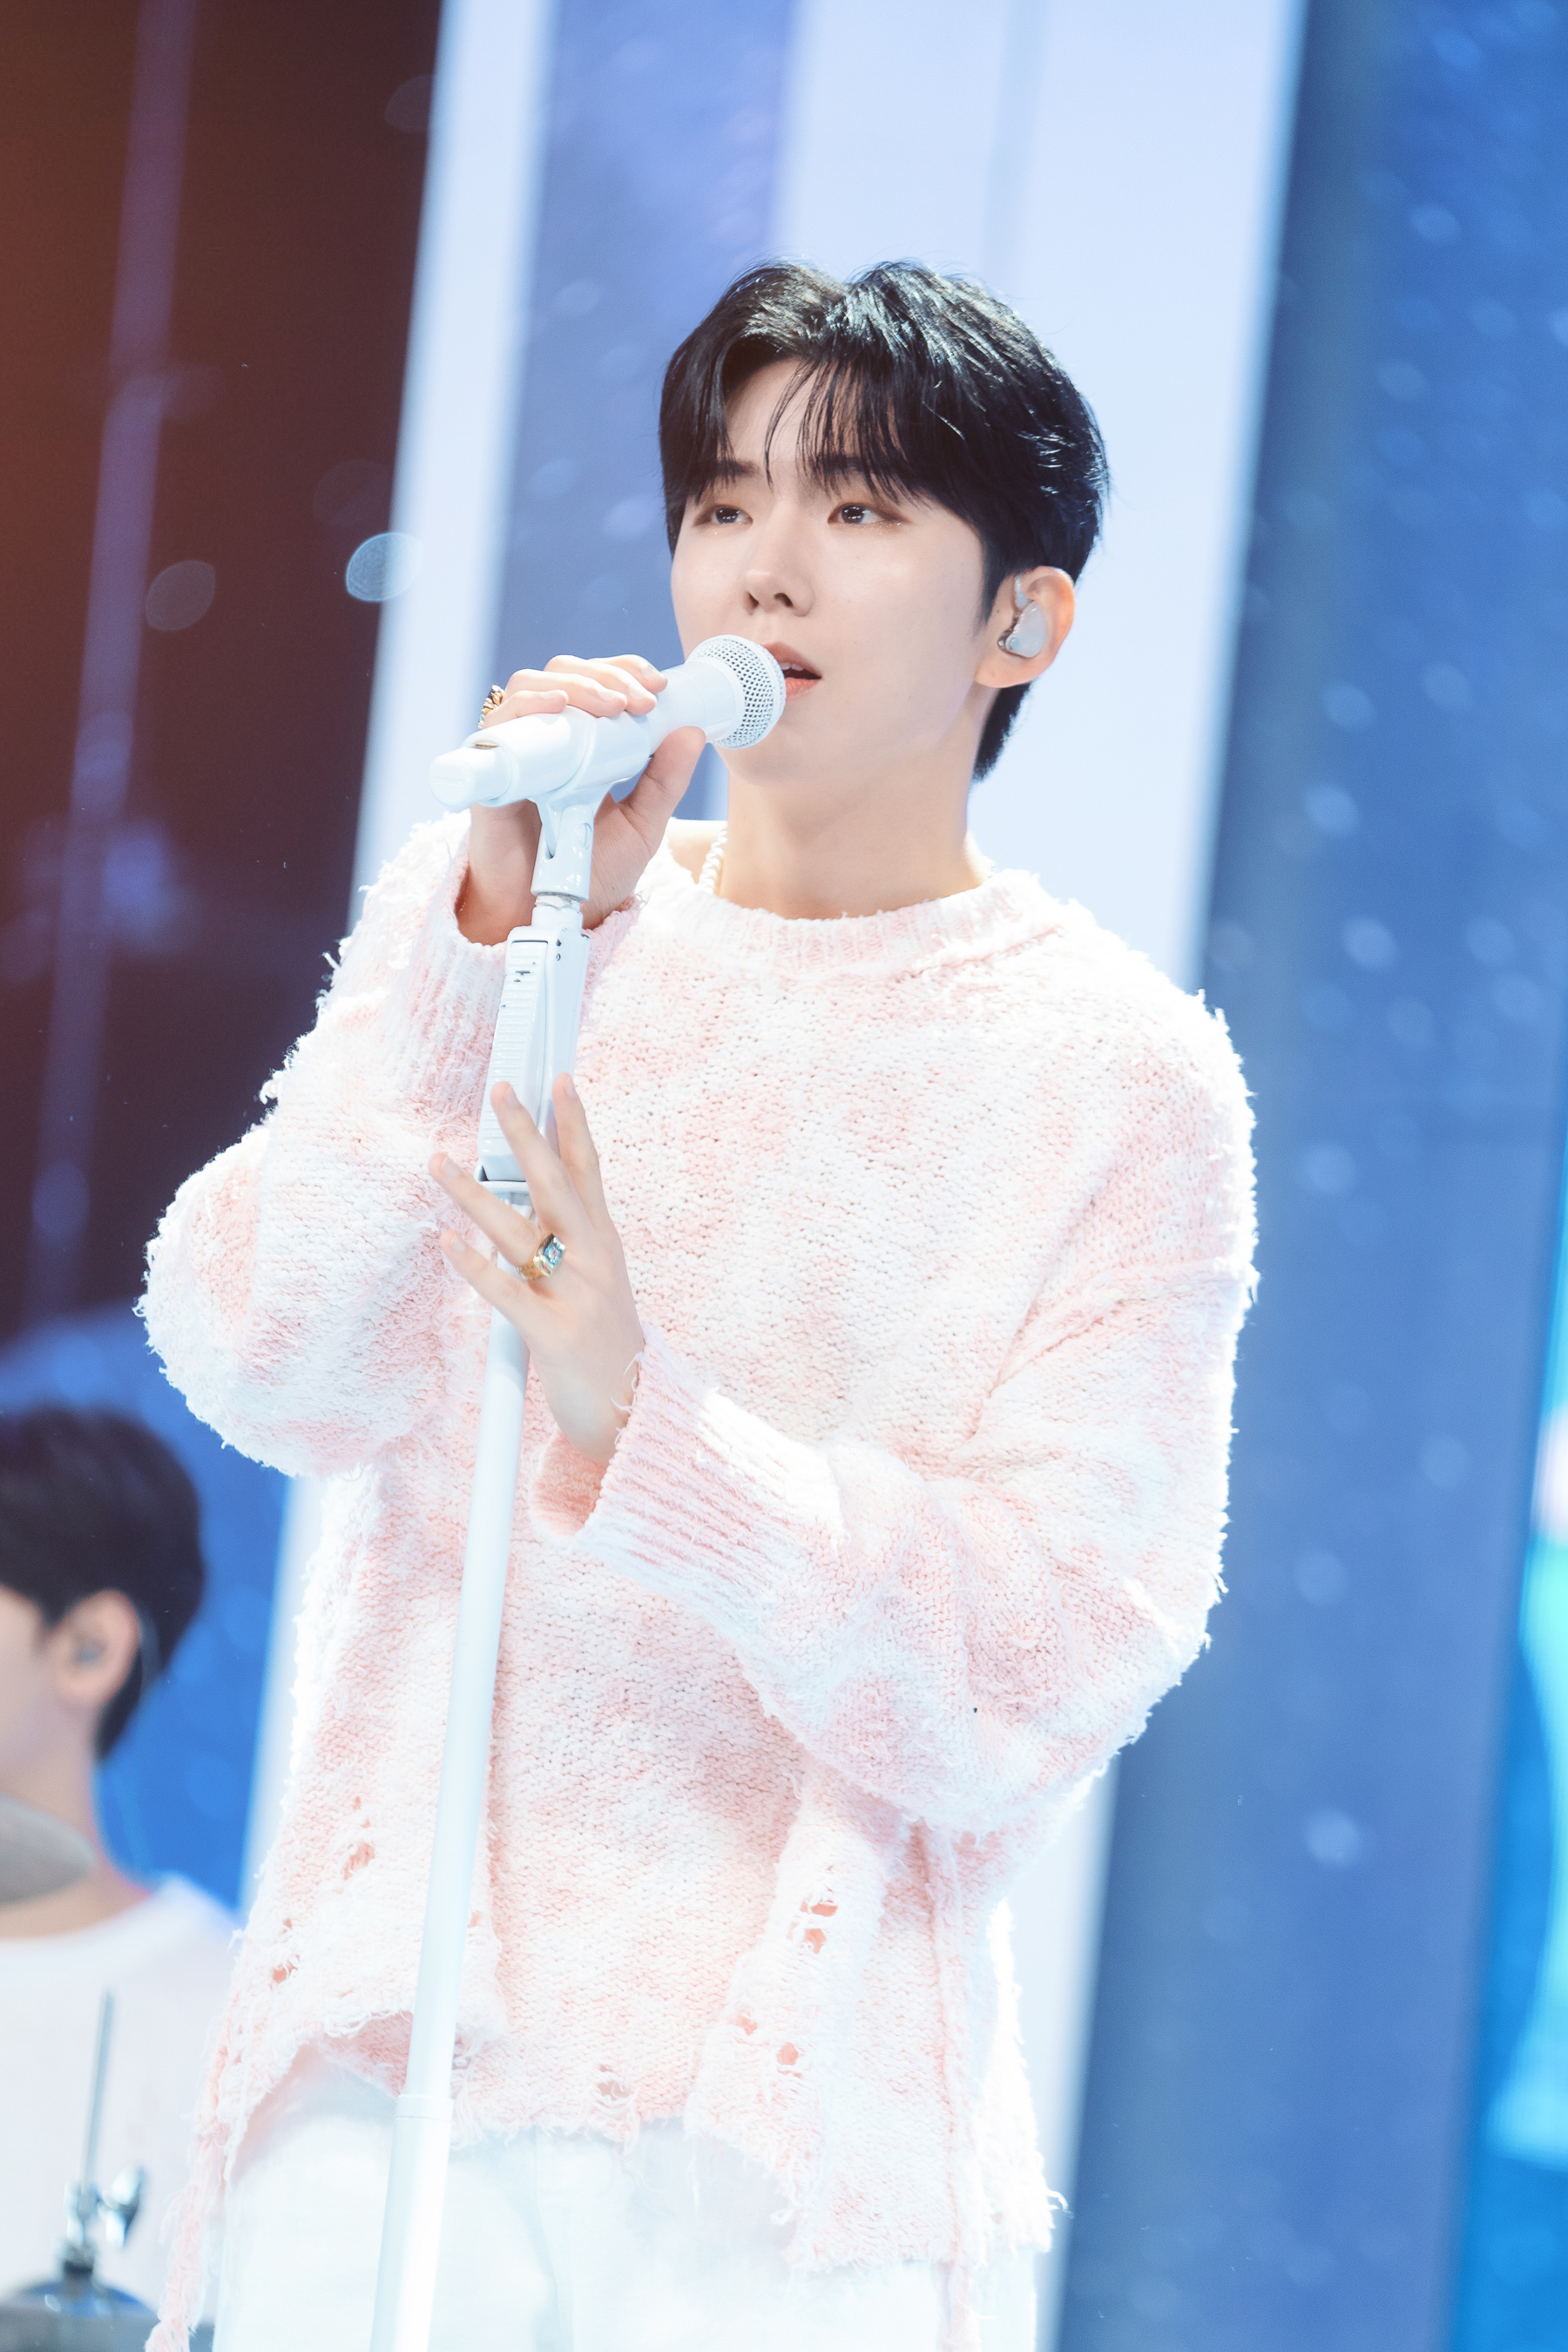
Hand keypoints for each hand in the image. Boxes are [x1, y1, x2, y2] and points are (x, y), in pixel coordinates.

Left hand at [432, 1073, 642, 1466]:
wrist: (634, 1413)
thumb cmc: (608, 1344)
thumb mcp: (600, 1280)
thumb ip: (573, 1238)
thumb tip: (536, 1195)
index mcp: (604, 1244)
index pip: (590, 1169)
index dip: (574, 1122)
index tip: (559, 1079)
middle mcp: (593, 1261)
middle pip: (556, 1184)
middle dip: (527, 1135)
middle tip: (500, 1092)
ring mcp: (574, 1295)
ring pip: (519, 1232)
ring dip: (474, 1194)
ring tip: (440, 1162)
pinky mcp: (551, 1335)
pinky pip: (505, 1293)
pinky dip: (473, 1266)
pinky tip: (446, 1241)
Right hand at [459, 653, 704, 941]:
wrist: (551, 922)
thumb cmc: (589, 876)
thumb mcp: (642, 827)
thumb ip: (665, 782)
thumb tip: (692, 732)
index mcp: (580, 745)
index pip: (595, 684)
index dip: (623, 671)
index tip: (658, 686)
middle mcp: (546, 741)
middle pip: (563, 675)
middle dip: (606, 675)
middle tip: (641, 699)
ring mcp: (515, 754)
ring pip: (530, 687)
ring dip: (576, 684)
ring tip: (611, 704)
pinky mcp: (489, 776)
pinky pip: (497, 726)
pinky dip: (527, 706)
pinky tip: (558, 705)